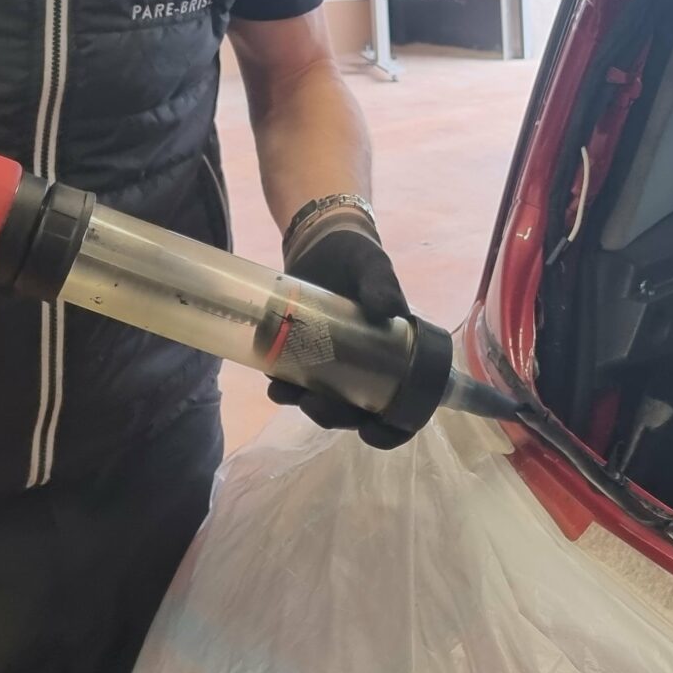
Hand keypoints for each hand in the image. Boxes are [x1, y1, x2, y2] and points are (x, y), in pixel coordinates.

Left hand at [267, 226, 416, 449]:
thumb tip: (390, 309)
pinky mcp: (304, 351)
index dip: (390, 428)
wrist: (318, 240)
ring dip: (305, 404)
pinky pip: (296, 379)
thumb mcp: (373, 265)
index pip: (400, 403)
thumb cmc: (356, 254)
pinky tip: (272, 380)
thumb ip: (382, 283)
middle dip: (334, 415)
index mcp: (394, 352)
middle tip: (314, 405)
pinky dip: (284, 386)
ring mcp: (333, 360)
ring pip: (324, 399)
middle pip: (356, 409)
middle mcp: (366, 364)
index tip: (370, 432)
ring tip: (285, 393)